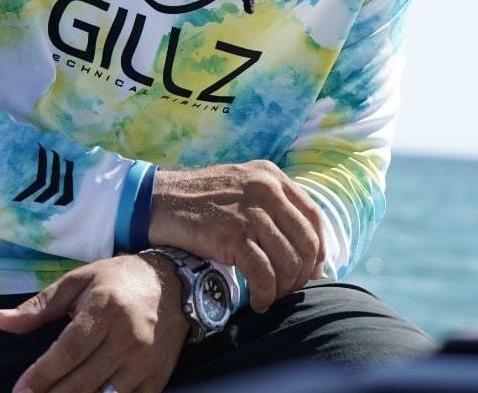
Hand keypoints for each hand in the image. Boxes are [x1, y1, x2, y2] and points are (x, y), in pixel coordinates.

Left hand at [0, 252, 188, 392]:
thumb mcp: (78, 281)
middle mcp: (127, 337)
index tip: (20, 390)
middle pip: (82, 381)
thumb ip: (40, 306)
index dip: (42, 375)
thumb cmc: (118, 281)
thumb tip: (0, 321)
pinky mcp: (156, 380)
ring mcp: (144, 362)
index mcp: (106, 308)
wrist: (172, 284)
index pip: (68, 350)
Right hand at [149, 161, 325, 312]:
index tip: (312, 271)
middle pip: (306, 242)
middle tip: (290, 291)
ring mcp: (251, 211)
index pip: (313, 216)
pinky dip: (265, 294)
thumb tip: (304, 248)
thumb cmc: (201, 199)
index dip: (319, 249)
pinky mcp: (233, 235)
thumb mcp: (242, 186)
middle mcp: (266, 189)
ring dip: (284, 288)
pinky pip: (264, 274)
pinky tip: (258, 302)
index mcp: (271, 175)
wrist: (159, 200)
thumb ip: (271, 205)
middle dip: (303, 274)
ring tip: (270, 297)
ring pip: (289, 261)